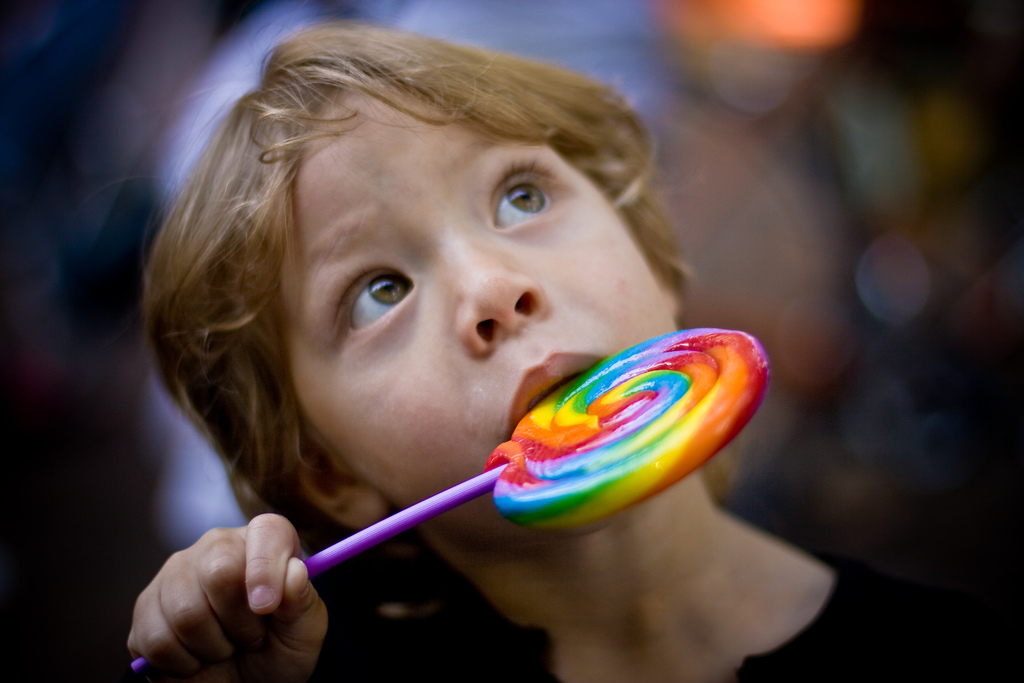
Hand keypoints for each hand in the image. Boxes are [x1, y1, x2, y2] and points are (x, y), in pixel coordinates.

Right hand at [127, 514, 326, 681]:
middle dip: (240, 621)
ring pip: (186, 613)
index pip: (266, 531)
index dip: (267, 568)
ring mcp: (174, 575)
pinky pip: (157, 640)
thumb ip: (302, 602)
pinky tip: (197, 657)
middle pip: (219, 572)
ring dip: (213, 647)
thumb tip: (294, 572)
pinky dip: (183, 663)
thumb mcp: (304, 632)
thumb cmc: (277, 651)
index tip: (267, 607)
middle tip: (251, 637)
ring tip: (225, 647)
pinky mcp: (146, 610)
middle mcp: (215, 547)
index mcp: (262, 543)